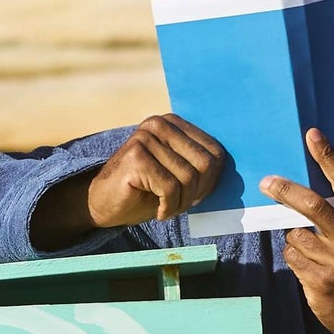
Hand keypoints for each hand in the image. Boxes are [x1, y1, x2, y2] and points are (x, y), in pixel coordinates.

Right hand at [31, 114, 225, 249]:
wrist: (103, 203)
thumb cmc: (145, 192)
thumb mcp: (178, 174)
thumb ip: (199, 165)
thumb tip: (231, 169)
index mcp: (173, 123)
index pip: (215, 152)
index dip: (211, 181)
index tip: (193, 195)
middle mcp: (159, 124)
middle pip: (205, 164)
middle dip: (197, 193)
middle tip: (179, 203)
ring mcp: (145, 138)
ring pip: (188, 178)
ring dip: (181, 203)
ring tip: (166, 206)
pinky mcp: (136, 157)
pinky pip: (170, 189)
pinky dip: (168, 208)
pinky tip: (157, 210)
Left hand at [263, 129, 333, 333]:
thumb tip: (318, 188)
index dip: (328, 158)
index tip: (312, 136)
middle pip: (313, 206)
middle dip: (286, 191)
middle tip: (267, 182)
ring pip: (296, 235)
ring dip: (296, 239)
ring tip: (315, 253)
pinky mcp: (319, 283)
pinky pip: (292, 258)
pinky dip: (295, 258)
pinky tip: (311, 269)